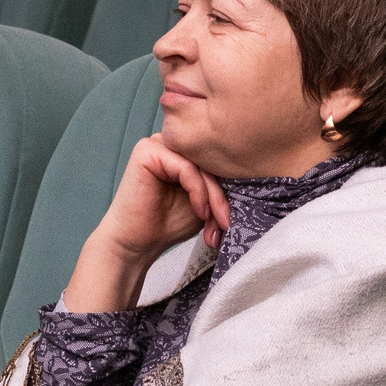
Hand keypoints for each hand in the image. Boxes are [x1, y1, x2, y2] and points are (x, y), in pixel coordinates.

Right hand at [61, 136, 231, 313]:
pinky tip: (200, 211)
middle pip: (210, 161)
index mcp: (182, 151)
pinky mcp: (147, 151)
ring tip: (213, 221)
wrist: (135, 244)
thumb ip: (219, 187)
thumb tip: (250, 179)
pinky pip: (187, 168)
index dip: (228, 190)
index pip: (215, 160)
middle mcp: (169, 142)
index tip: (230, 221)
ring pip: (201, 165)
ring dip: (213, 196)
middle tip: (225, 224)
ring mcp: (157, 143)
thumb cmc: (166, 224)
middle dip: (221, 196)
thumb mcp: (204, 203)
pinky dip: (199, 192)